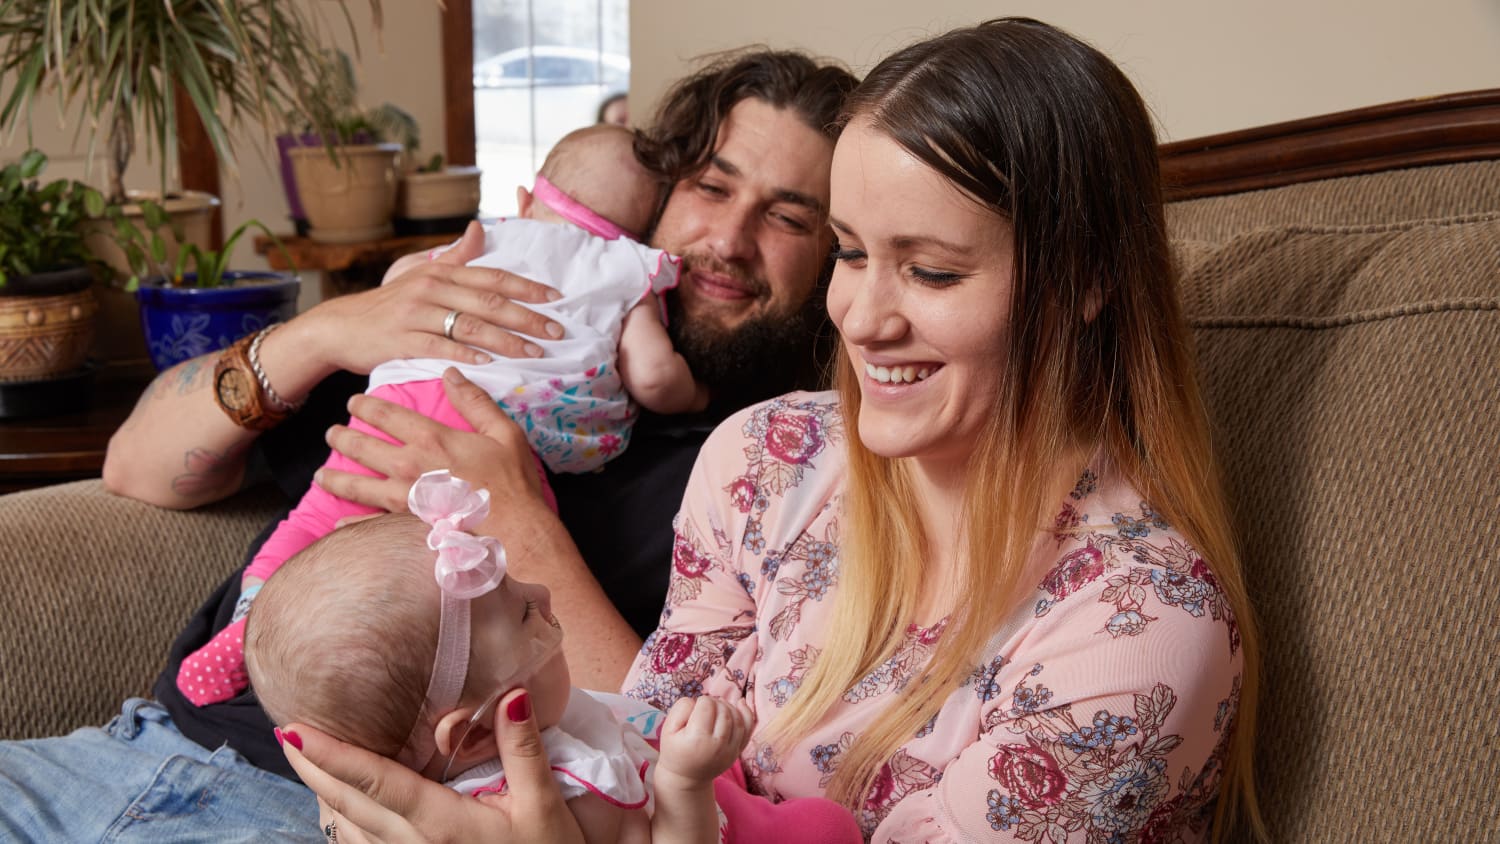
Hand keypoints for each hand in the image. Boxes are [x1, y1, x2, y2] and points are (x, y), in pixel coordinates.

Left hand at [282, 689, 584, 843]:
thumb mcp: (544, 804)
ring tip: (307, 763)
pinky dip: (343, 823)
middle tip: (285, 732)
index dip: (331, 757)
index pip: (374, 783)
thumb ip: (523, 749)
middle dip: (312, 769)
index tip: (294, 731)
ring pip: (347, 831)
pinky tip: (340, 808)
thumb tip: (511, 694)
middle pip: (347, 805)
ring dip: (324, 795)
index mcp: (441, 823)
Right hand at [296, 221, 564, 375]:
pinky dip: (467, 354)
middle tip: (557, 330)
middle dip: (528, 317)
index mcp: (442, 273)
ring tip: (534, 352)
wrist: (340, 327)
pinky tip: (490, 363)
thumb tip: (480, 228)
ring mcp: (416, 314)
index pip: (493, 278)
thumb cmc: (388, 303)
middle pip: (490, 303)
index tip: (557, 298)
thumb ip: (455, 255)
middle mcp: (432, 289)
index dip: (527, 287)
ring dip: (507, 340)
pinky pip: (440, 347)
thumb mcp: (420, 272)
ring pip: (471, 326)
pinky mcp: (402, 340)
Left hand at [317, 368, 542, 515]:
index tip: (353, 402)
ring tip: (320, 476)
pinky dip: (353, 524)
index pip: (388, 415)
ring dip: (336, 479)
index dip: (367, 406)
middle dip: (343, 438)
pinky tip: (340, 523)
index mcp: (432, 439)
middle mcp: (410, 466)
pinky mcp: (407, 526)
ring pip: (358, 486)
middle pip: (365, 448)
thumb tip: (450, 373)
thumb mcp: (504, 432)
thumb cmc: (513, 482)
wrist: (516, 532)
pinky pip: (372, 524)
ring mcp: (405, 499)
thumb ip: (474, 401)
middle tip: (330, 434)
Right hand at [656, 696, 754, 784]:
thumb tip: (699, 700)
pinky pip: (748, 728)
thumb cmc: (675, 750)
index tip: (694, 710)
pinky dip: (747, 713)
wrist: (686, 777)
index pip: (707, 706)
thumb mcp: (668, 729)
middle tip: (704, 708)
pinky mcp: (738, 751)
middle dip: (714, 703)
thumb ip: (681, 708)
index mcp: (698, 739)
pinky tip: (740, 703)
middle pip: (723, 710)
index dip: (700, 701)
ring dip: (727, 706)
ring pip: (737, 717)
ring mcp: (730, 750)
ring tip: (716, 708)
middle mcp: (718, 745)